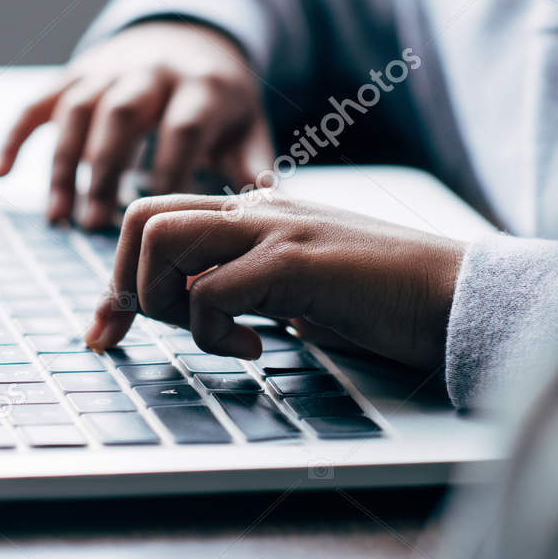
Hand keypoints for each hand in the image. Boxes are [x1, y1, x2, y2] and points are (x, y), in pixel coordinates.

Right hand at [0, 21, 275, 227]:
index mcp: (202, 84)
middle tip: (97, 226)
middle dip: (107, 168)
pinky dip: (15, 135)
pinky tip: (0, 174)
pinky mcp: (74, 73)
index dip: (170, 173)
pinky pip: (37, 101)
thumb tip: (264, 204)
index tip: (160, 224)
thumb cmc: (220, 96)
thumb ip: (251, 162)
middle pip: (122, 113)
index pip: (183, 126)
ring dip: (64, 164)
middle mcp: (151, 70)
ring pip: (77, 110)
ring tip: (61, 219)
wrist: (189, 29)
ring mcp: (106, 69)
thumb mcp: (246, 122)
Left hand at [84, 193, 465, 372]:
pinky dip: (213, 334)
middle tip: (152, 334)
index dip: (117, 280)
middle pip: (140, 216)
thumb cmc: (386, 302)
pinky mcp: (293, 261)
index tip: (102, 332)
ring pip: (160, 238)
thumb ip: (252, 289)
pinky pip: (207, 290)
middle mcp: (257, 209)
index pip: (155, 218)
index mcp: (256, 212)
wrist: (455, 297)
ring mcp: (274, 228)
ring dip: (165, 300)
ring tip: (218, 336)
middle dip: (126, 285)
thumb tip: (204, 313)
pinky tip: (259, 350)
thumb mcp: (302, 292)